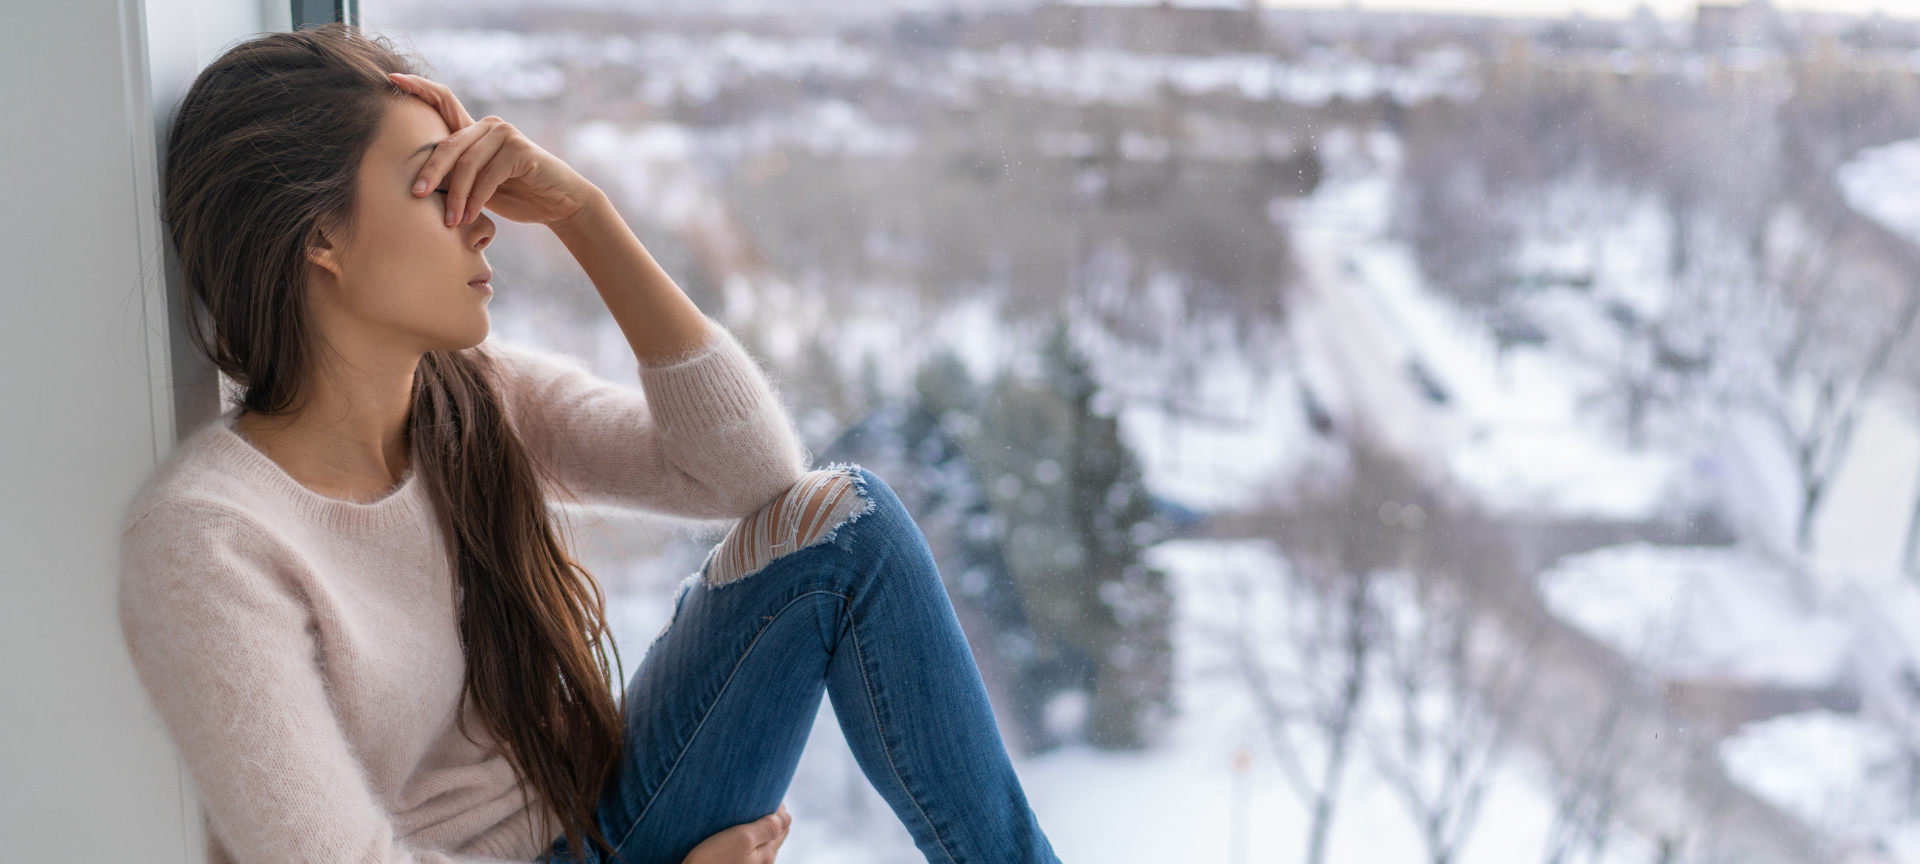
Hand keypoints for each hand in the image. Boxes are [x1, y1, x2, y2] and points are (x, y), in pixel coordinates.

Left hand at [388, 73, 597, 226]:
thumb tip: (417, 183)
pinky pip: (488, 176)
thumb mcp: (478, 184)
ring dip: (456, 196)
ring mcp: (506, 134)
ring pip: (467, 164)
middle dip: (430, 171)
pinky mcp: (520, 150)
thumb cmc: (516, 195)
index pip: (443, 100)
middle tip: (416, 194)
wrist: (557, 203)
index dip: (418, 87)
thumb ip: (457, 174)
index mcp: (475, 129)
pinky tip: (470, 216)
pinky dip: (476, 199)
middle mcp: (489, 125)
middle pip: (449, 144)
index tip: (391, 79)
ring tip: (450, 221)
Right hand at [681, 805, 791, 863]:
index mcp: (767, 854)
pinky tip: (732, 833)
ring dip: (756, 827)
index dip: (777, 807)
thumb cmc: (713, 860)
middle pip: (773, 835)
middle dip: (769, 817)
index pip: (783, 826)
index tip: (764, 793)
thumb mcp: (742, 838)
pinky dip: (745, 838)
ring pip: (760, 842)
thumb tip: (787, 816)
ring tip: (742, 814)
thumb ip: (767, 827)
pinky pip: (747, 850)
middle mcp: (762, 863)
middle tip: (754, 800)